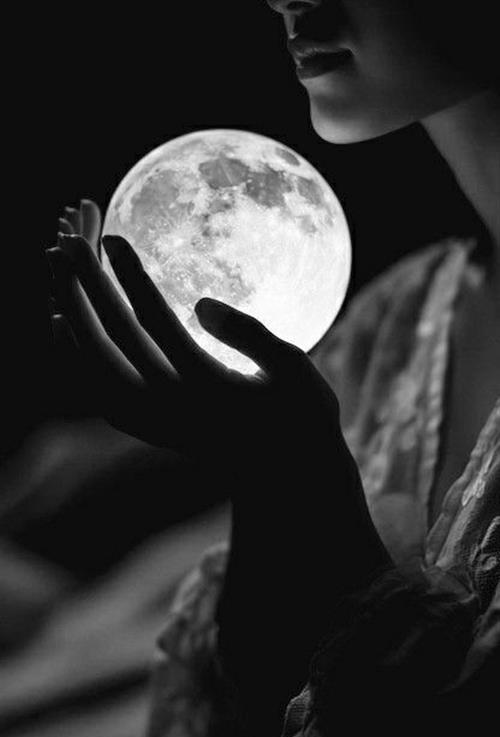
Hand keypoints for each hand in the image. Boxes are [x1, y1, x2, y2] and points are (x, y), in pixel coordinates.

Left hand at [46, 201, 388, 556]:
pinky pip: (96, 385)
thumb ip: (252, 336)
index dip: (131, 280)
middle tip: (65, 239)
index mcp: (207, 389)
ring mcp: (153, 421)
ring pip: (94, 364)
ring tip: (55, 270)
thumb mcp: (296, 372)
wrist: (284, 476)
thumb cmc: (301, 415)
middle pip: (112, 341)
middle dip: (84, 287)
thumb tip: (202, 303)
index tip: (112, 238)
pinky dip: (73, 351)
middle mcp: (170, 407)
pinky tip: (61, 320)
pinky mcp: (146, 426)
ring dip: (69, 313)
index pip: (156, 326)